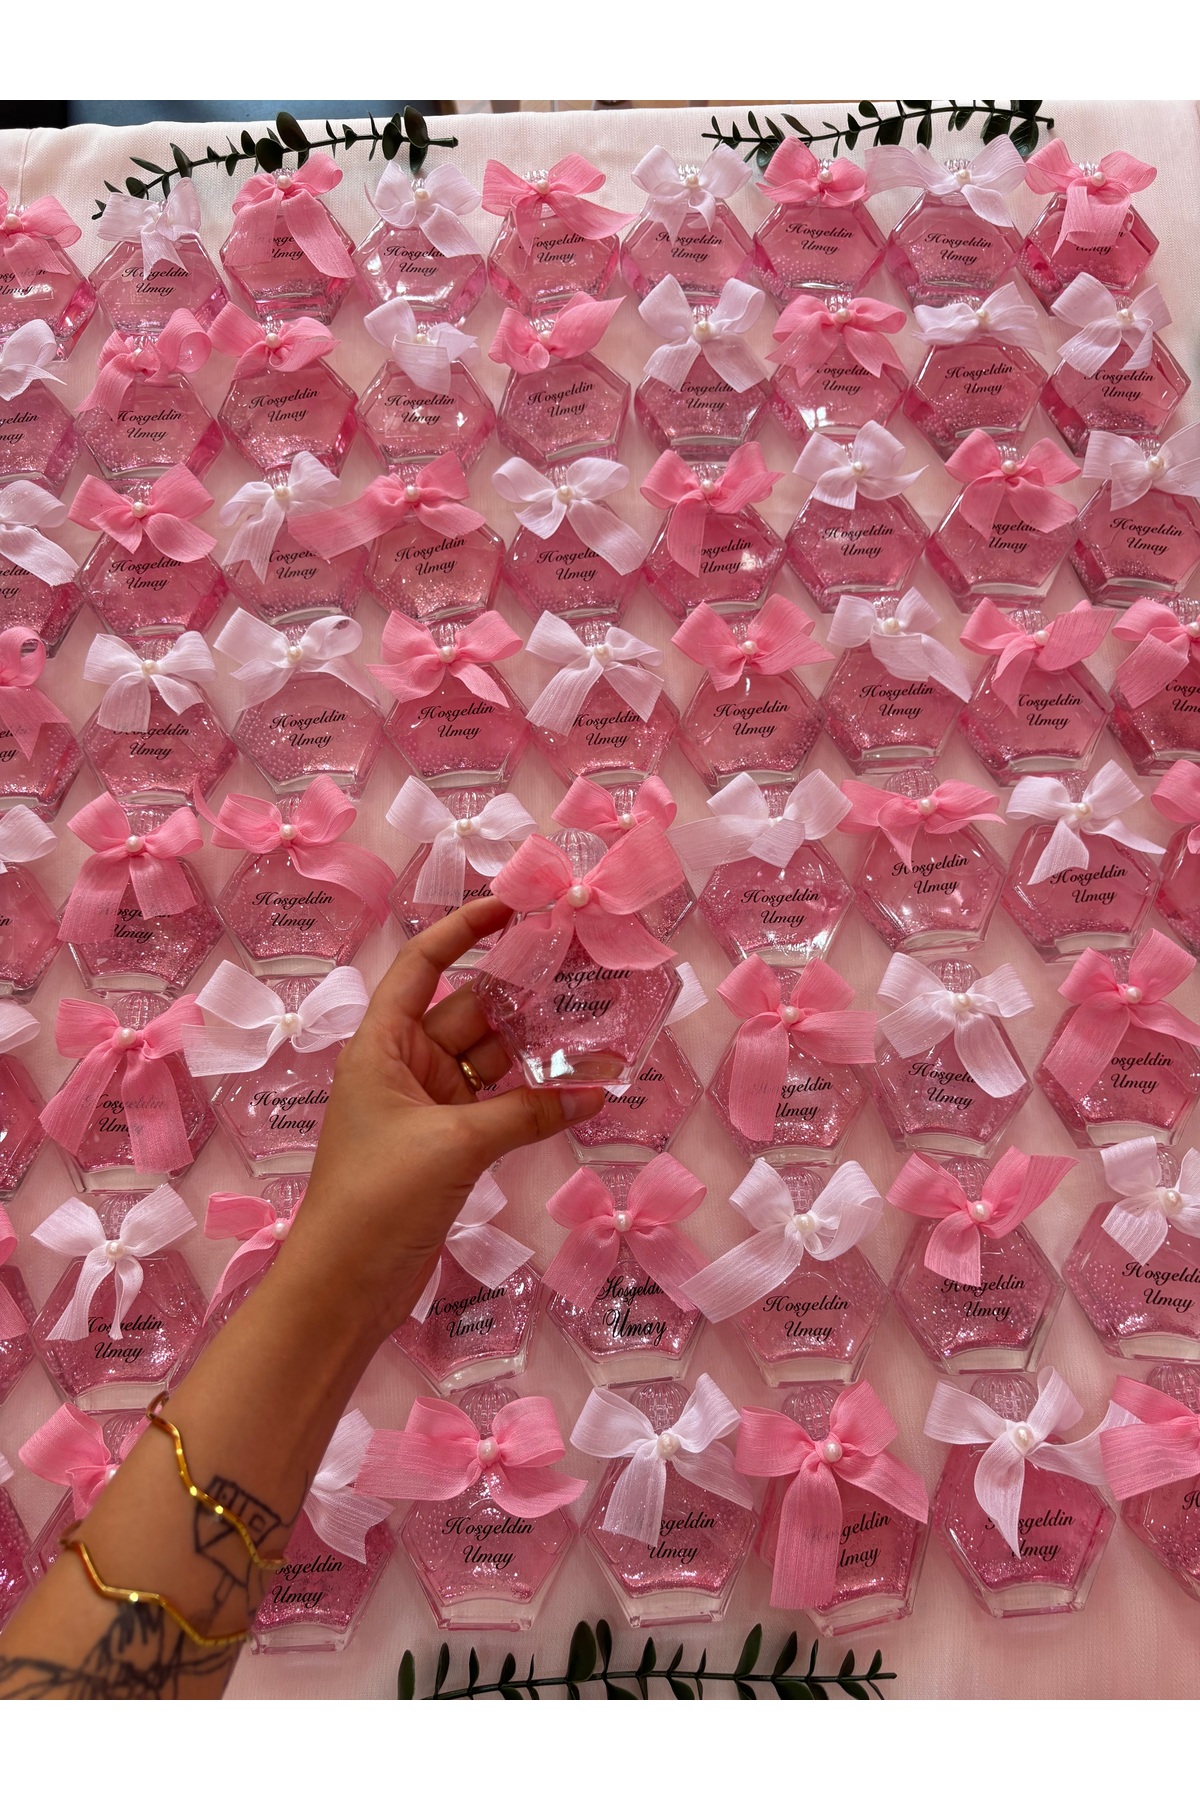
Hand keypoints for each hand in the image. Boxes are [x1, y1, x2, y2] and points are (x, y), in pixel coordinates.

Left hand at [275, 898, 605, 1340]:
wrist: (344, 1287)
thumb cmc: (378, 1198)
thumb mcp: (454, 1145)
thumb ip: (527, 1112)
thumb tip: (597, 1091)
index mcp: (382, 1046)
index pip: (423, 965)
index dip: (464, 930)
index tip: (513, 905)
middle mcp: (403, 1066)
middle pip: (469, 1012)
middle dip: (522, 997)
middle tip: (582, 972)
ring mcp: (426, 1109)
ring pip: (490, 1063)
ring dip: (536, 1054)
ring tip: (598, 1034)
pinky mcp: (446, 1149)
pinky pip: (497, 1108)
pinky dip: (532, 1101)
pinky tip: (581, 1094)